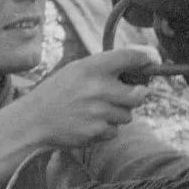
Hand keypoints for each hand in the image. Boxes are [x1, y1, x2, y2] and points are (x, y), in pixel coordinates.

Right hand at [0, 46, 158, 180]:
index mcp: (92, 67)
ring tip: (95, 110)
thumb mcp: (77, 70)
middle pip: (139, 94)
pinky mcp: (97, 131)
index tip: (154, 59)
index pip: (131, 56)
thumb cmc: (59, 93)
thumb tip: (144, 65)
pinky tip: (88, 123)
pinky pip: (115, 131)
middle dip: (135, 96)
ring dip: (117, 114)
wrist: (34, 121)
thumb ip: (106, 67)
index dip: (148, 57)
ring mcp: (98, 111)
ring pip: (128, 115)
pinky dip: (106, 129)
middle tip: (122, 94)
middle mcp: (98, 88)